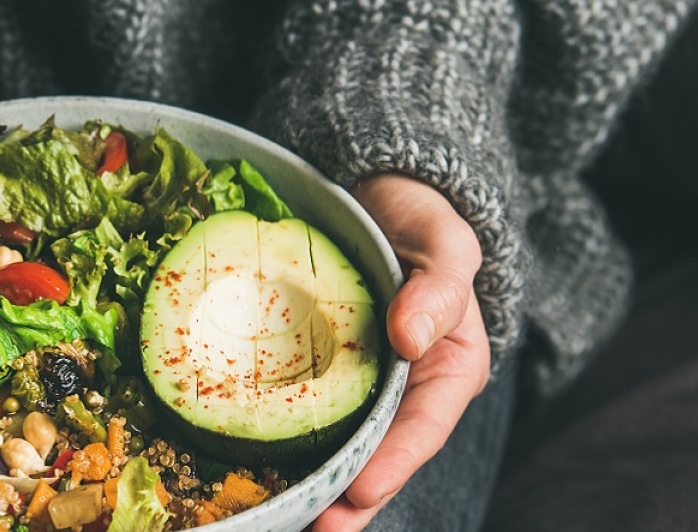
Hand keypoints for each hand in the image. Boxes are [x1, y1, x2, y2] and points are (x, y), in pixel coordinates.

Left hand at [312, 174, 491, 530]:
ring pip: (340, 447)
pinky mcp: (319, 374)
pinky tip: (250, 471)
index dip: (393, 464)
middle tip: (316, 530)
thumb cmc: (419, 222)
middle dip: (349, 501)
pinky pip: (301, 413)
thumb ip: (439, 287)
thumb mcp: (443, 243)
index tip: (359, 491)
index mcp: (448, 369)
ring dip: (314, 488)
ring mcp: (360, 386)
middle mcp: (405, 389)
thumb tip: (412, 336)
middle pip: (379, 456)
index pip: (422, 428)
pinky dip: (280, 444)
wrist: (378, 198)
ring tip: (283, 522)